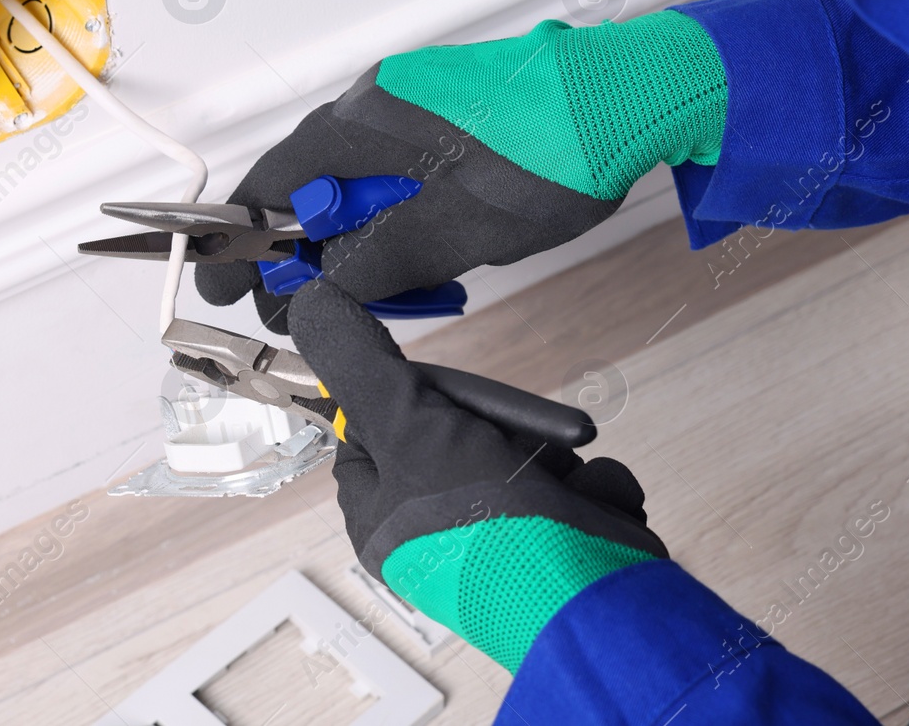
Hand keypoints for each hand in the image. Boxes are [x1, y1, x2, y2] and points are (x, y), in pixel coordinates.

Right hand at [196, 13, 725, 331]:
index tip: (226, 287)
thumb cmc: (547, 157)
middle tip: (298, 307)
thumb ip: (377, 265)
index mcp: (362, 121)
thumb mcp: (454, 230)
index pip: (273, 184)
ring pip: (360, 183)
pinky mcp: (452, 115)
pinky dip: (395, 217)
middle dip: (304, 254)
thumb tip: (310, 297)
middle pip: (313, 186)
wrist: (635, 98)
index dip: (243, 243)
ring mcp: (416, 104)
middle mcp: (377, 103)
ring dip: (357, 241)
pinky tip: (422, 255)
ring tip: (377, 292)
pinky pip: (399, 172)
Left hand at [290, 279, 667, 672]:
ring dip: (555, 458)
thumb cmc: (490, 526)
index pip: (373, 426)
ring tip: (562, 491)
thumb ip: (364, 368)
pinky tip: (595, 511)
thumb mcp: (410, 428)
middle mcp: (436, 524)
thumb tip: (313, 307)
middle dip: (502, 426)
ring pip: (528, 448)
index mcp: (383, 511)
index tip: (439, 396)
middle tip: (507, 442)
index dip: (411, 398)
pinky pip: (579, 480)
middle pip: (458, 426)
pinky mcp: (563, 536)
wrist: (596, 600)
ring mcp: (503, 532)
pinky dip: (594, 490)